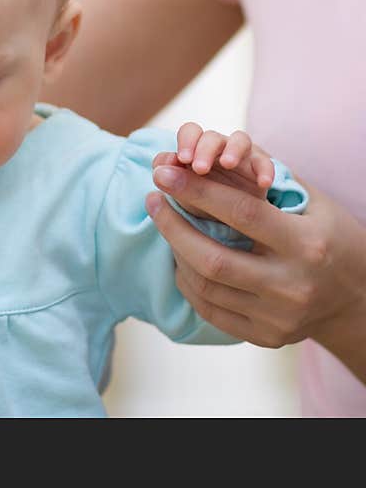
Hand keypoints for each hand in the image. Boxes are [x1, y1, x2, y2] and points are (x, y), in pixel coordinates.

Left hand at [146, 169, 365, 382]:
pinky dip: (187, 281)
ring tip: (166, 225)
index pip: (241, 213)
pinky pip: (208, 309)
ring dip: (175, 251)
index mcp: (307, 245)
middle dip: (172, 225)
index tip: (164, 174)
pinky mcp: (265, 337)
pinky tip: (180, 258)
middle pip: (212, 259)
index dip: (197, 191)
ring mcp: (278, 317)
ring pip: (204, 285)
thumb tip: (205, 160)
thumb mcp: (314, 204)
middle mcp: (292, 285)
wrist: (359, 299)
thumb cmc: (331, 238)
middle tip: (153, 198)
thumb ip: (263, 183)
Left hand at [153, 123, 274, 218]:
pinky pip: (264, 163)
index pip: (190, 132)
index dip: (186, 140)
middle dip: (204, 149)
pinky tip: (264, 184)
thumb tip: (160, 169)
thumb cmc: (199, 202)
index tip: (183, 159)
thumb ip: (170, 178)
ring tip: (228, 163)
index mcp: (195, 149)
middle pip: (211, 136)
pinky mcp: (260, 169)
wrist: (226, 222)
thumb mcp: (181, 193)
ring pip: (239, 140)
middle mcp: (217, 148)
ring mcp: (240, 156)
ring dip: (233, 149)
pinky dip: (265, 170)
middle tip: (199, 168)